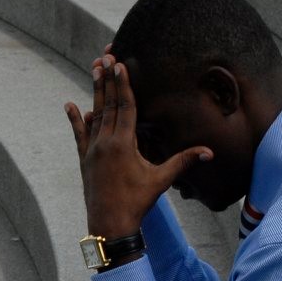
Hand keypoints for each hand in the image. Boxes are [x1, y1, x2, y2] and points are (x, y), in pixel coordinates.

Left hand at [65, 49, 209, 238]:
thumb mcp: (161, 180)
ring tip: (94, 70)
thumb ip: (183, 161)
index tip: (118, 63)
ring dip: (95, 92)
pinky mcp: (85, 160)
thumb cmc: (137, 202)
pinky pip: (80, 135)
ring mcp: (92, 150)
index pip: (124, 106)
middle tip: (104, 55)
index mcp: (123, 144)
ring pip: (94, 114)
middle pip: (108, 104)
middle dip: (107, 79)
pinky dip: (76, 120)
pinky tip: (72, 106)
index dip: (123, 83)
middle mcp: (105, 142)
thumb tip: (209, 152)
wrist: (109, 225)